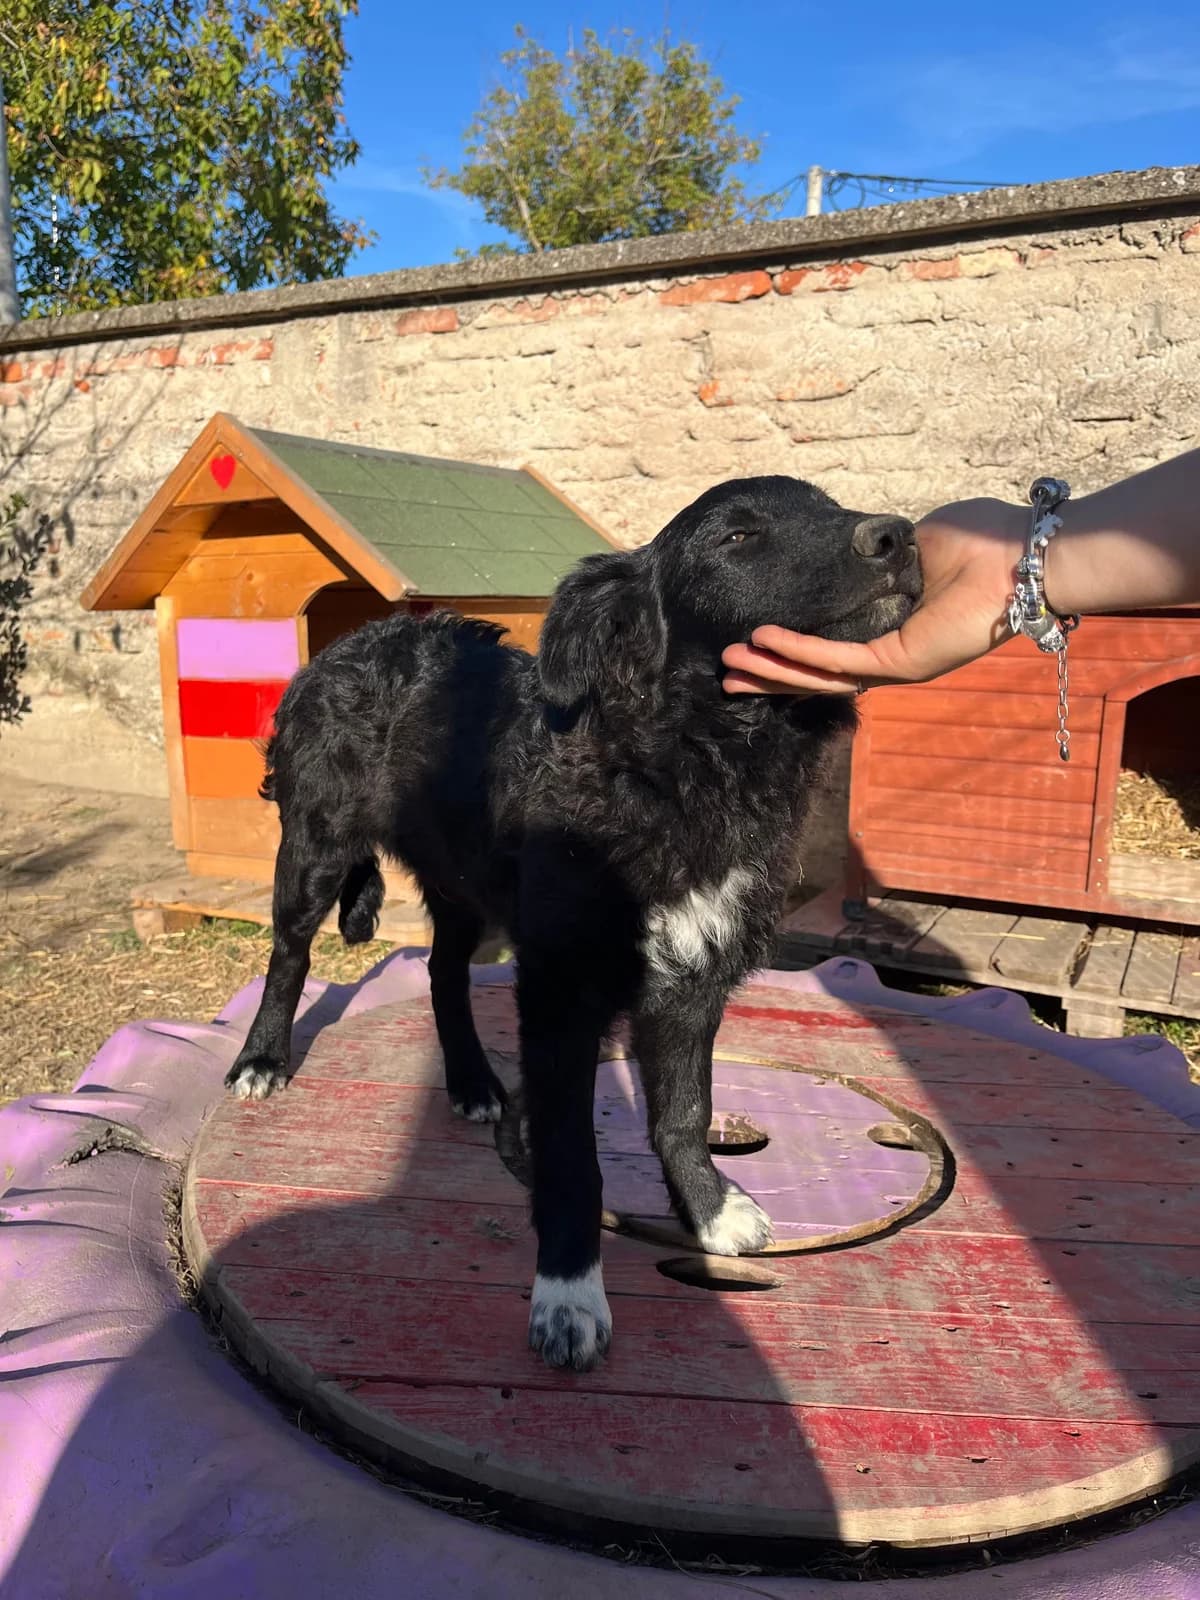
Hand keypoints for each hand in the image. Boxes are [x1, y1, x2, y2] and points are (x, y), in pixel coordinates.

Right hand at [722, 497, 1026, 694]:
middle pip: (817, 676)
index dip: (791, 651)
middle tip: (728, 674)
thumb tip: (850, 549)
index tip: (753, 642)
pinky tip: (767, 642)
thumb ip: (879, 554)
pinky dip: (801, 653)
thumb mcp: (913, 540)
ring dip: (774, 671)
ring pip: (821, 678)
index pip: (833, 650)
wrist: (1022, 556)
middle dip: (770, 674)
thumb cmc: (982, 540)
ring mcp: (897, 665)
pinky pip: (840, 662)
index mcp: (895, 629)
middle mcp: (893, 657)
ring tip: (733, 666)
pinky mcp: (901, 664)